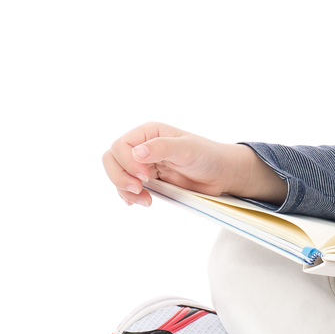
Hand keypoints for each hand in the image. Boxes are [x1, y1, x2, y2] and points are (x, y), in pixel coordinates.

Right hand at [101, 121, 284, 208]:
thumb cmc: (208, 155)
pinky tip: (141, 202)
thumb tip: (136, 152)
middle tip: (138, 189)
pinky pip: (127, 187)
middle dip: (119, 177)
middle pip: (112, 159)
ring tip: (144, 200)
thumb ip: (162, 147)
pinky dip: (129, 196)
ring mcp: (143, 163)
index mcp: (149, 132)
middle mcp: (143, 145)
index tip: (146, 176)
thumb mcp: (187, 149)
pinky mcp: (148, 179)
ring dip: (124, 190)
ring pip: (117, 175)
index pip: (121, 145)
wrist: (222, 173)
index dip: (127, 162)